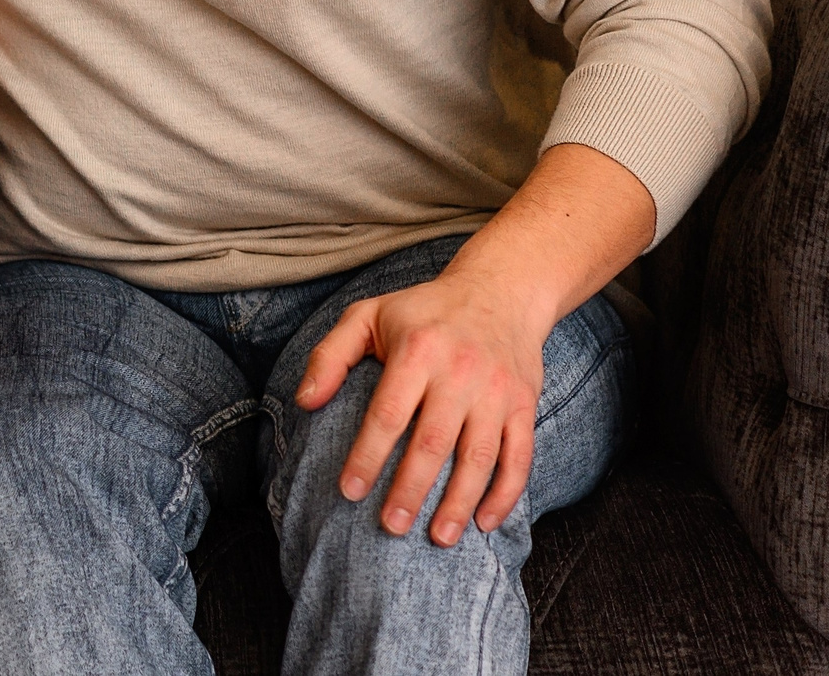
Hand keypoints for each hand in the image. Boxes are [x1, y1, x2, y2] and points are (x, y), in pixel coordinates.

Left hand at [294, 263, 546, 544]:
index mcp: (418, 349)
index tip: (349, 492)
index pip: (388, 412)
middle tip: (389, 528)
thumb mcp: (368, 315)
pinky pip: (519, 458)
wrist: (501, 290)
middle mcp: (461, 371)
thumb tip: (304, 402)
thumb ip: (331, 356)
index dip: (368, 455)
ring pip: (479, 457)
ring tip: (436, 538)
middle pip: (433, 442)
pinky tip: (484, 523)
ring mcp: (497, 391)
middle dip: (410, 490)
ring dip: (458, 503)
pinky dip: (505, 495)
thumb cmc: (423, 310)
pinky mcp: (524, 405)